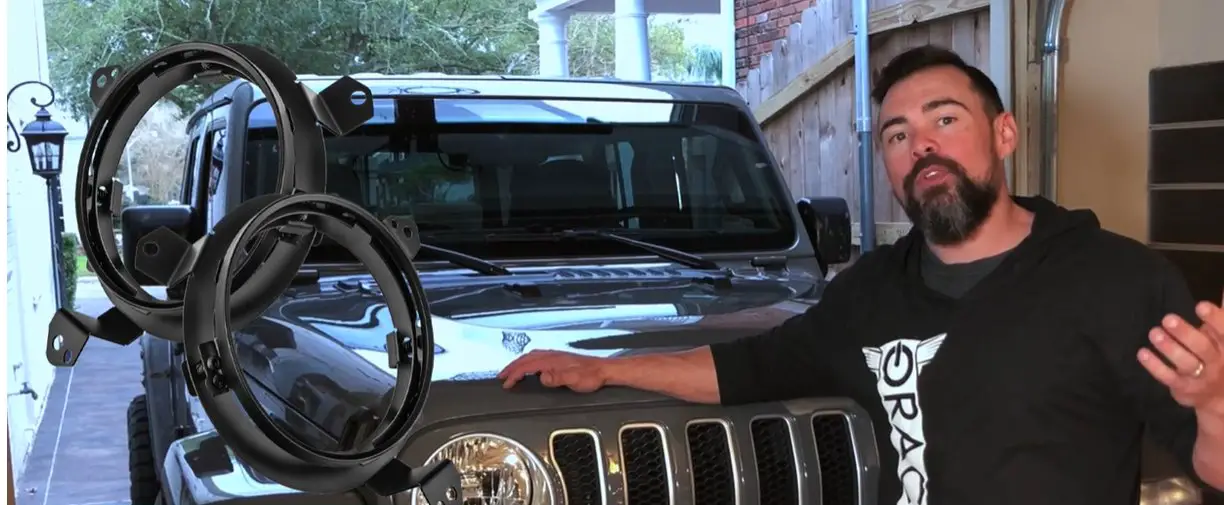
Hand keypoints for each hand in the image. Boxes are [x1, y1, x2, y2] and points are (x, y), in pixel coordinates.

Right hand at [497, 350, 607, 392]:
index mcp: (552, 360)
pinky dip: (528, 361)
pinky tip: (530, 365)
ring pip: (531, 356)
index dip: (514, 375)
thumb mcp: (574, 380)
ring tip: (511, 371)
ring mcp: (556, 356)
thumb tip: (542, 377)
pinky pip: (538, 356)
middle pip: (526, 359)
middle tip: (501, 376)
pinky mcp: (560, 358)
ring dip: (519, 363)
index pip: (527, 366)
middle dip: (512, 367)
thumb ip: (557, 378)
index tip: (506, 383)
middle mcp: (552, 355)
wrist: (604, 370)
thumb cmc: (591, 376)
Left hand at [1138, 294, 1223, 417]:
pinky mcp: (1184, 388)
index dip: (1214, 319)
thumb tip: (1223, 289)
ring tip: (1154, 333)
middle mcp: (1218, 362)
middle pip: (1204, 347)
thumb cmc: (1217, 356)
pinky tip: (1142, 352)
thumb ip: (1221, 315)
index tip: (1200, 306)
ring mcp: (1201, 377)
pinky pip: (1169, 377)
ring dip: (1169, 348)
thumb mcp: (1222, 337)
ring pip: (1186, 363)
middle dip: (1186, 333)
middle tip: (1167, 318)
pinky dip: (1155, 366)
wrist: (1219, 397)